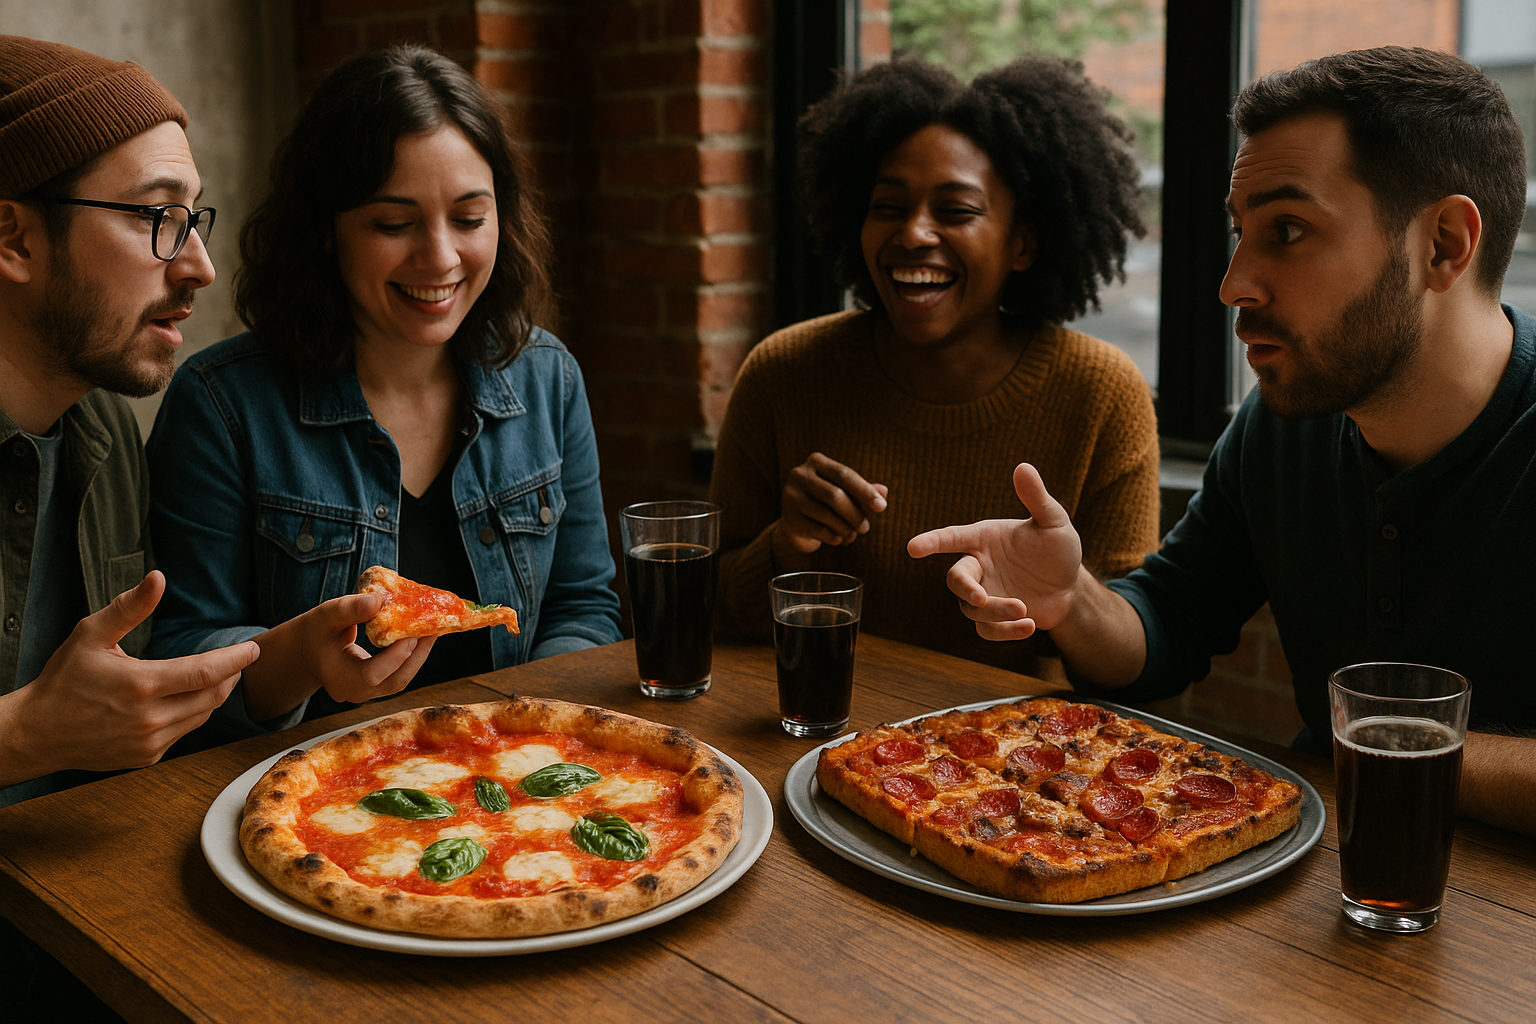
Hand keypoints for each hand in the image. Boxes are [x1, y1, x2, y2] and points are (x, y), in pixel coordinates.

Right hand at [0, 571, 258, 783]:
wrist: (35, 733)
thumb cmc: (63, 678)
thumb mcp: (91, 634)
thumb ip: (130, 607)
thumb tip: (159, 578)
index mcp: (140, 684)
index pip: (205, 672)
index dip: (235, 659)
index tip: (253, 648)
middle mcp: (149, 718)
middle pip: (212, 696)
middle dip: (230, 675)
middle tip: (238, 660)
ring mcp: (149, 742)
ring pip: (202, 716)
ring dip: (214, 694)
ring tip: (217, 675)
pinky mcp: (146, 758)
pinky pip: (184, 732)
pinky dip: (193, 713)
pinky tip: (186, 698)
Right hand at [241, 591, 435, 719]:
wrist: (306, 651)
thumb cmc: (315, 632)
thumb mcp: (326, 616)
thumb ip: (350, 609)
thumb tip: (380, 600)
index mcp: (338, 679)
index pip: (372, 674)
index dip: (396, 655)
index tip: (413, 631)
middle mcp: (355, 693)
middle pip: (395, 681)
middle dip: (417, 654)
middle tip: (433, 628)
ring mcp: (367, 694)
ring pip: (401, 680)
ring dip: (419, 655)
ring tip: (432, 630)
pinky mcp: (377, 687)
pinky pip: (399, 674)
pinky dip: (411, 656)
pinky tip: (421, 636)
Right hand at [774, 452, 889, 563]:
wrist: (797, 523)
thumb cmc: (827, 503)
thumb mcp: (846, 492)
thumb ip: (865, 491)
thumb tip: (883, 492)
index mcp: (816, 462)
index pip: (843, 474)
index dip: (864, 491)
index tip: (882, 507)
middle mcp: (800, 475)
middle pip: (834, 495)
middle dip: (855, 514)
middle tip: (866, 528)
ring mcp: (791, 496)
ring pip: (826, 515)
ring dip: (845, 528)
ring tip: (852, 535)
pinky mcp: (789, 518)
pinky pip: (818, 530)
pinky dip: (833, 537)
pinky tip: (839, 539)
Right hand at [907, 463, 1083, 639]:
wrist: (1070, 586)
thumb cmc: (1058, 548)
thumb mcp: (1052, 522)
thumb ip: (1035, 497)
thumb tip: (1023, 467)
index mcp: (983, 539)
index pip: (951, 538)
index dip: (931, 542)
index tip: (913, 548)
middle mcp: (979, 566)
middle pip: (955, 579)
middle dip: (966, 589)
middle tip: (981, 598)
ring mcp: (985, 594)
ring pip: (971, 609)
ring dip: (995, 612)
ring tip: (1024, 610)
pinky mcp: (994, 619)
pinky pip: (986, 630)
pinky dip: (1004, 631)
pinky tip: (1029, 626)